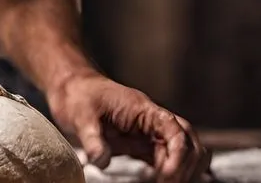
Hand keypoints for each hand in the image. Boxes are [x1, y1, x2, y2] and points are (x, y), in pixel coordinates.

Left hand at [48, 71, 209, 182]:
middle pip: (189, 142)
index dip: (178, 156)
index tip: (167, 176)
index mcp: (144, 110)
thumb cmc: (79, 95)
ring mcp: (148, 133)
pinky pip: (163, 160)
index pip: (177, 131)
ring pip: (180, 152)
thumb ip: (92, 139)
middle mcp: (152, 121)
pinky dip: (167, 173)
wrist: (72, 86)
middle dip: (185, 167)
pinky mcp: (140, 144)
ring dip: (180, 170)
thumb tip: (101, 161)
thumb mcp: (81, 116)